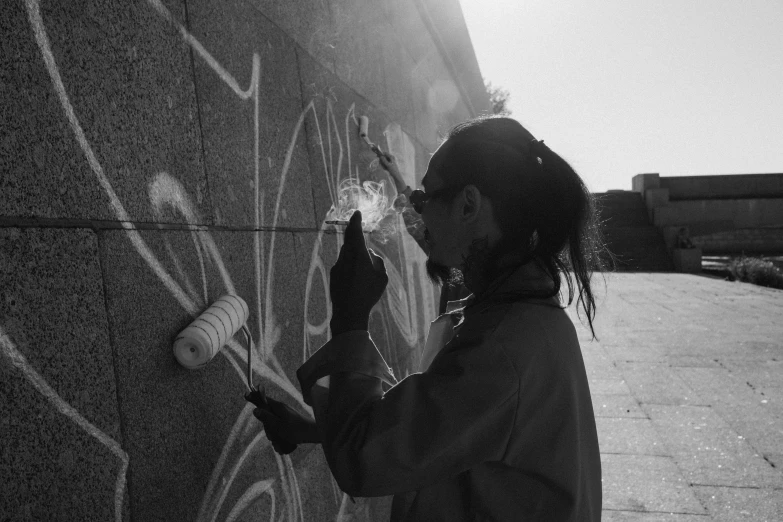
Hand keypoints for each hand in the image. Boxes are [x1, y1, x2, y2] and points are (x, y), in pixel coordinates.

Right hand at [247, 390, 319, 452]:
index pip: (263, 400)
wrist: (313, 435)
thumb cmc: (296, 430)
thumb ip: (266, 418)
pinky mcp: (289, 425)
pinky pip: (280, 431)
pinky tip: (285, 445)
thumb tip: (256, 410)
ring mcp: (286, 417)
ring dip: (275, 436)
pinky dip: (281, 439)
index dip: (255, 399)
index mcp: (278, 407)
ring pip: (273, 427)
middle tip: (274, 434)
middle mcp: (282, 411)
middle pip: (267, 417)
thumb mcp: (278, 425)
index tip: (246, 395)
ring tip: (282, 441)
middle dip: (268, 429)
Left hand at [330, 210, 387, 333]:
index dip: (356, 221)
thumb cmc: (368, 294)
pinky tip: (356, 283)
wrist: (349, 312)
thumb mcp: (382, 277)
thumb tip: (370, 254)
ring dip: (355, 257)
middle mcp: (345, 257)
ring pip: (347, 254)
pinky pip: (343, 265)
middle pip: (350, 242)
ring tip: (364, 274)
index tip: (357, 213)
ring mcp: (337, 266)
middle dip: (357, 241)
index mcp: (358, 254)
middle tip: (365, 248)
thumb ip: (378, 261)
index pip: (355, 231)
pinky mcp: (334, 275)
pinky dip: (350, 268)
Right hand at [378, 153, 406, 192]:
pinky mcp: (388, 165)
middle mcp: (390, 158)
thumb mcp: (388, 165)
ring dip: (382, 165)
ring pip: (383, 161)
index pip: (385, 153)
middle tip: (381, 165)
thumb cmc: (393, 170)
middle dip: (381, 161)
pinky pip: (384, 164)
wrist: (396, 176)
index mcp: (391, 157)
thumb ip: (384, 160)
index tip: (377, 156)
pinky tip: (385, 169)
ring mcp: (389, 162)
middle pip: (383, 157)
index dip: (380, 154)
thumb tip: (380, 156)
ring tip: (385, 168)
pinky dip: (384, 167)